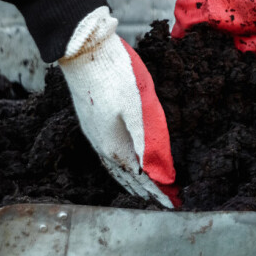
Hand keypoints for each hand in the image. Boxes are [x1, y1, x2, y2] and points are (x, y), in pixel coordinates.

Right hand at [58, 6, 180, 207]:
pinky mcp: (92, 122)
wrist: (82, 50)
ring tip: (146, 191)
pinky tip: (125, 163)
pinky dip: (122, 167)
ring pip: (117, 168)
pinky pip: (109, 155)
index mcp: (115, 144)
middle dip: (148, 192)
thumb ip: (148, 141)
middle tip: (165, 203)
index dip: (159, 192)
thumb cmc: (113, 74)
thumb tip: (159, 173)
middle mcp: (102, 145)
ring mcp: (95, 134)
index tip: (173, 205)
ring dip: (133, 181)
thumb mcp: (137, 107)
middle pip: (128, 177)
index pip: (142, 178)